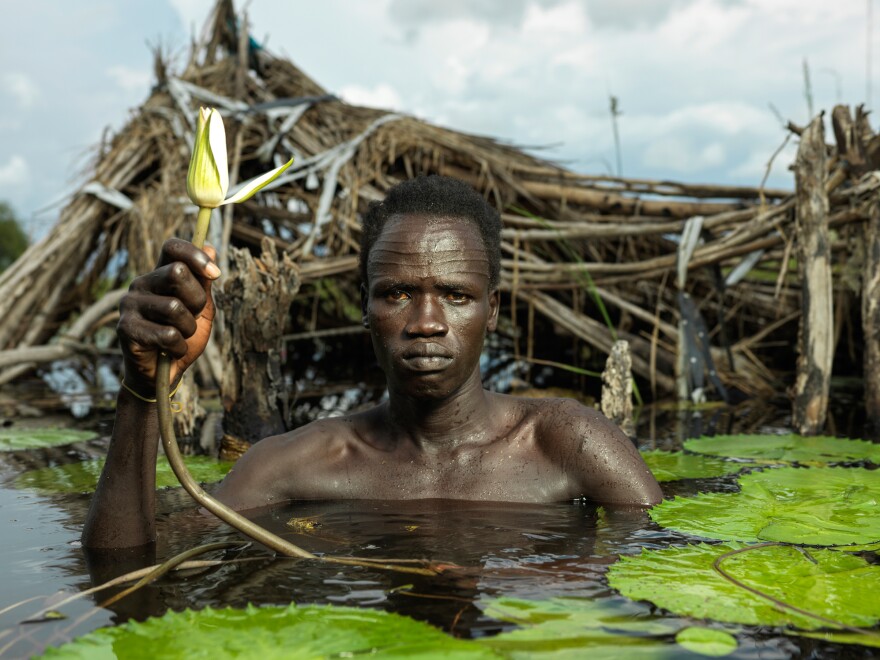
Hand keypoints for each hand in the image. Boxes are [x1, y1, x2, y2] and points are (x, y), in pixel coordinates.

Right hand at [117, 238, 219, 394]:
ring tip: (180, 337)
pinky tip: (171, 351)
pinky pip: (167, 334)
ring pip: (175, 307)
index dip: (195, 255)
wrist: (164, 374)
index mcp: (159, 274)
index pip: (172, 247)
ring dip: (188, 329)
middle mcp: (141, 284)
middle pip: (177, 272)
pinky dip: (179, 347)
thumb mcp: (201, 309)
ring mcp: (129, 304)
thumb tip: (211, 247)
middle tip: (192, 317)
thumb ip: (204, 282)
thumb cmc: (183, 337)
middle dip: (197, 300)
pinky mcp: (125, 328)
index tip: (215, 274)